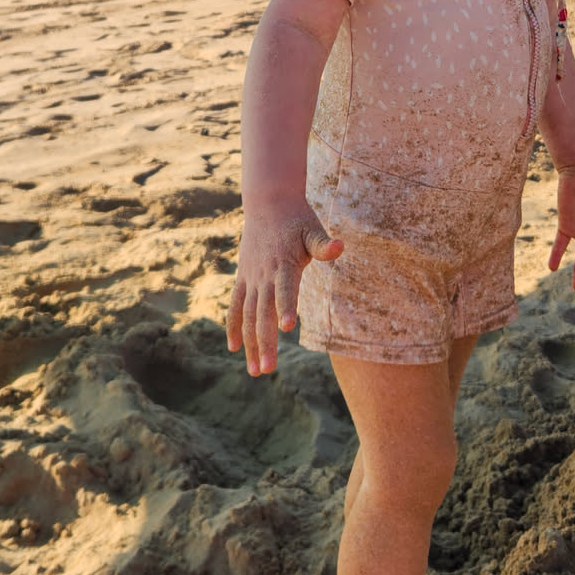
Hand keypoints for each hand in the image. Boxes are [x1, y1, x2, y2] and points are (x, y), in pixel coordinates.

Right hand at [228, 198, 342, 375]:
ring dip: (250, 343)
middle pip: (262, 312)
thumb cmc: (297, 220)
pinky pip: (235, 305)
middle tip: (268, 369)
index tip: (286, 329)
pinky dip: (233, 326)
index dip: (286, 307)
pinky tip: (234, 349)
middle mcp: (264, 274)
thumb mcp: (312, 230)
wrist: (268, 203)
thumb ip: (324, 244)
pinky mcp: (243, 278)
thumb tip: (340, 247)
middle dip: (265, 342)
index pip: (285, 289)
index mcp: (284, 264)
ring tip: (255, 371)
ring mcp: (251, 278)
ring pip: (248, 315)